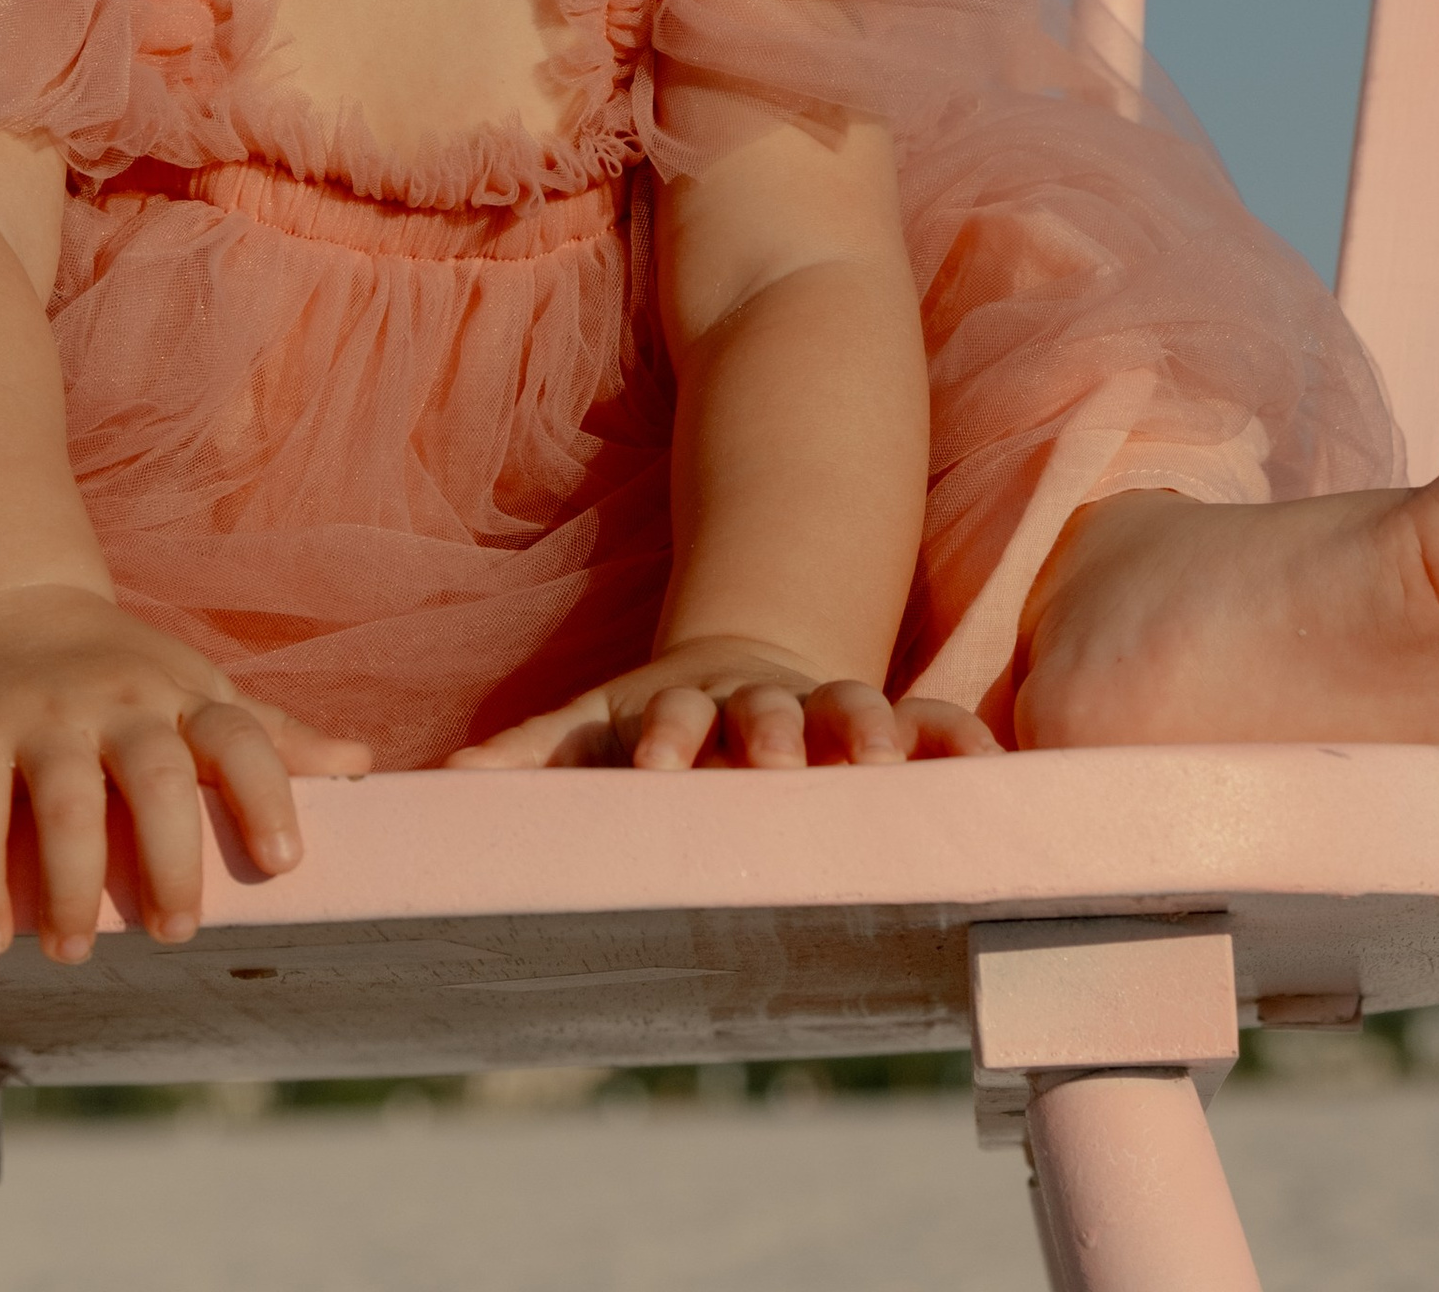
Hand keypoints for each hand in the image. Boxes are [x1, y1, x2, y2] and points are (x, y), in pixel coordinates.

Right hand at [0, 584, 368, 958]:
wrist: (9, 604)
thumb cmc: (123, 670)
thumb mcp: (199, 689)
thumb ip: (270, 736)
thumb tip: (361, 765)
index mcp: (184, 695)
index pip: (239, 738)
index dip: (266, 793)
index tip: (286, 860)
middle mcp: (120, 701)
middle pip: (156, 777)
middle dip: (170, 855)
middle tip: (176, 930)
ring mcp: (45, 715)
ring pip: (66, 800)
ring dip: (73, 882)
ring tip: (73, 948)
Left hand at [447, 634, 996, 773]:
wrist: (752, 656)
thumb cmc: (661, 718)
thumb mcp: (594, 725)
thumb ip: (532, 754)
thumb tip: (443, 782)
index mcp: (689, 709)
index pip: (673, 720)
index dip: (665, 740)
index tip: (654, 767)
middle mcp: (763, 706)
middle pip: (767, 713)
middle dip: (773, 732)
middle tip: (778, 761)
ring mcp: (828, 711)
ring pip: (854, 712)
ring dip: (868, 731)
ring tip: (886, 760)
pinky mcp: (887, 725)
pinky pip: (935, 726)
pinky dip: (961, 740)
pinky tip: (995, 762)